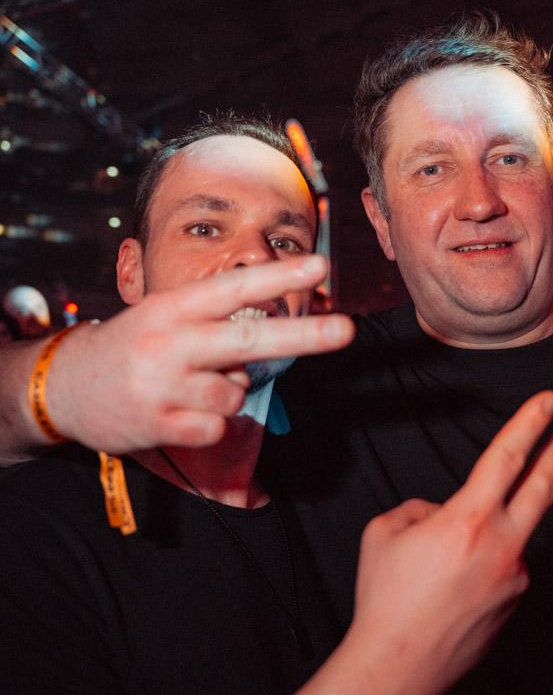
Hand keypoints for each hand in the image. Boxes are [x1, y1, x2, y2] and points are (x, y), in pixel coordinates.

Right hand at [46, 257, 352, 453]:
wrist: (64, 386)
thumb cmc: (133, 348)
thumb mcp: (165, 318)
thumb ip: (214, 324)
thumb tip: (269, 342)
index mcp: (173, 307)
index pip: (235, 287)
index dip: (279, 276)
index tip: (320, 265)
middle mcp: (169, 341)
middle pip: (249, 338)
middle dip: (304, 334)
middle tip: (347, 330)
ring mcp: (162, 384)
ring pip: (235, 394)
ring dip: (228, 395)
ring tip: (194, 388)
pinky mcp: (157, 424)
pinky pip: (215, 429)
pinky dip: (211, 425)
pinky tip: (181, 414)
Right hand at [351, 391, 552, 694]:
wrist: (397, 667)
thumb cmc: (385, 599)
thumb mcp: (384, 532)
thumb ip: (421, 508)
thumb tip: (444, 513)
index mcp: (468, 520)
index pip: (508, 457)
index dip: (531, 423)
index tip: (551, 401)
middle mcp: (502, 546)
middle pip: (543, 486)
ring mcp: (514, 578)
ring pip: (507, 535)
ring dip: (483, 534)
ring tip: (435, 568)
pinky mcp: (514, 604)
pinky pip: (499, 568)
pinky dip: (476, 568)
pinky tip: (445, 591)